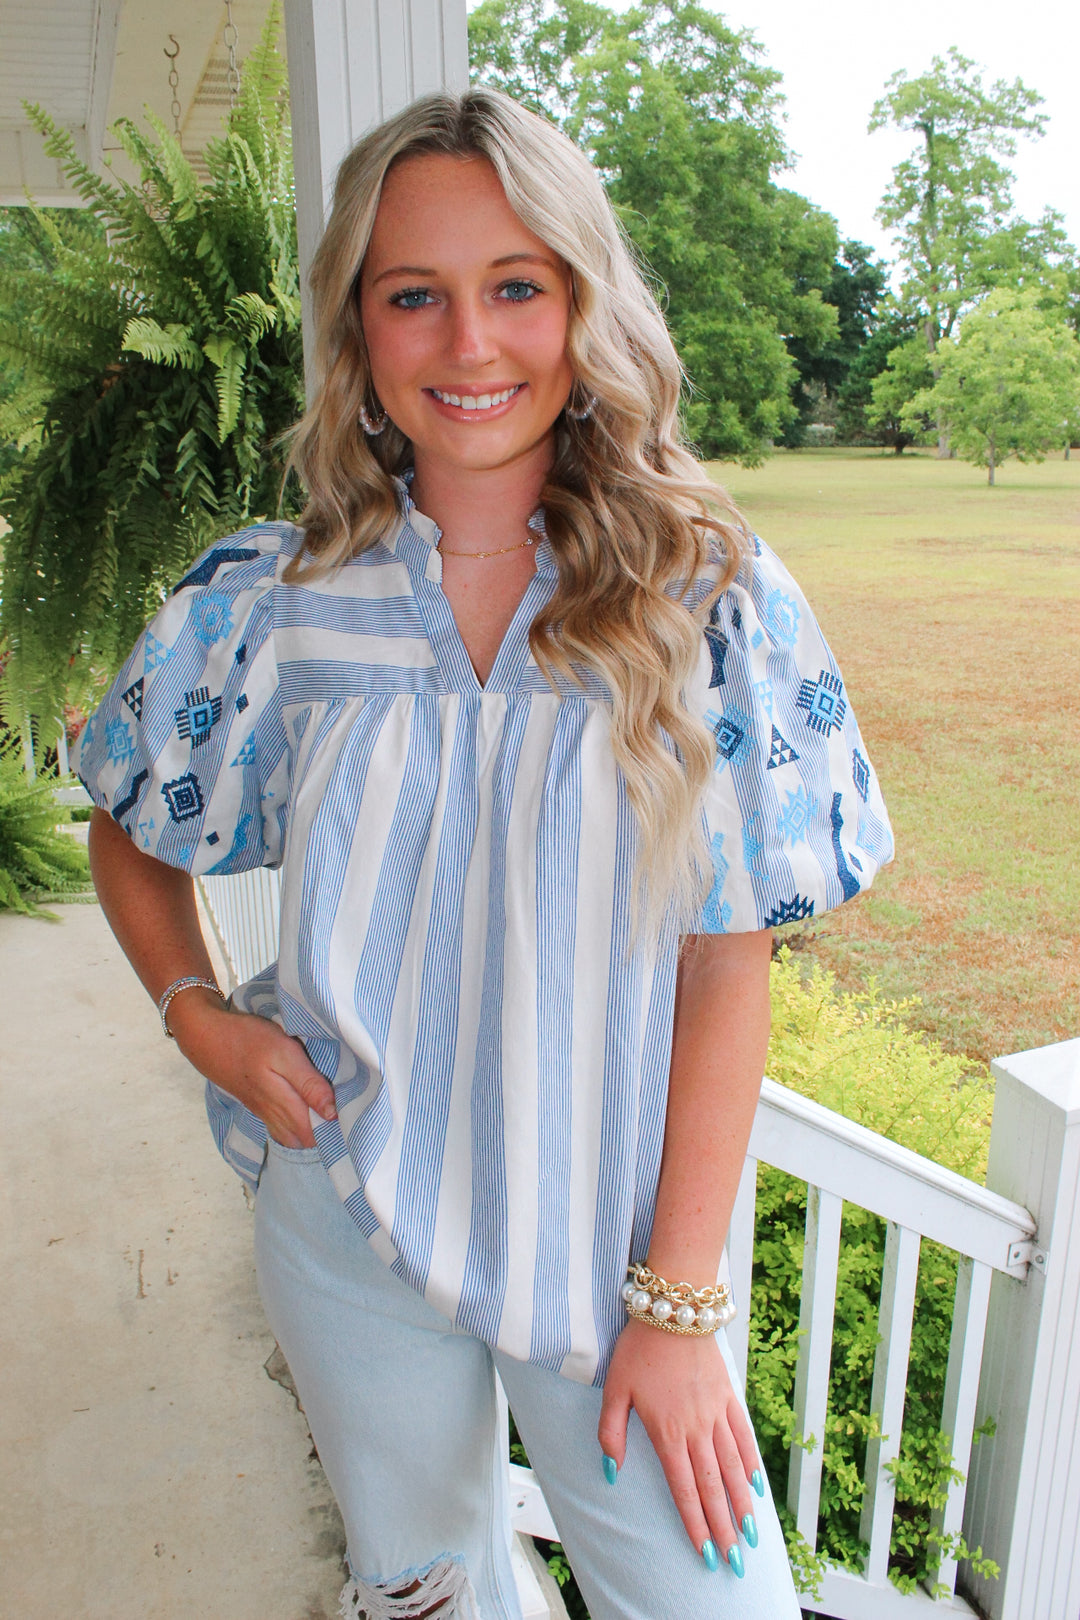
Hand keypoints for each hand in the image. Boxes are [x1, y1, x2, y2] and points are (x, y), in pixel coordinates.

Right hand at [166, 989, 336, 1147]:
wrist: (206, 1037)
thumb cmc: (247, 1039)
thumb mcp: (284, 1052)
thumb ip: (309, 1083)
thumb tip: (332, 1113)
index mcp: (284, 1104)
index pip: (317, 1136)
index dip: (338, 1133)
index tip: (357, 1118)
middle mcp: (274, 1115)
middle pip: (306, 1140)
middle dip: (328, 1135)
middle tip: (350, 1116)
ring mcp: (264, 1112)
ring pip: (293, 1135)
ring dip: (312, 1131)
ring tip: (332, 1114)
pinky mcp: (258, 1104)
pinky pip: (282, 1126)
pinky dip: (297, 1124)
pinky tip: (307, 1109)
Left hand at [597, 1318, 759, 1573]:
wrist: (674, 1309)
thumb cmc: (638, 1349)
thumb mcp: (614, 1390)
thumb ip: (612, 1433)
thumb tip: (611, 1472)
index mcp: (667, 1432)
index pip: (684, 1489)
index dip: (695, 1523)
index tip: (705, 1553)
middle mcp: (696, 1429)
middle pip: (713, 1486)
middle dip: (724, 1526)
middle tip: (735, 1560)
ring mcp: (716, 1413)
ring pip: (734, 1467)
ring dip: (742, 1503)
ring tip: (750, 1534)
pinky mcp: (728, 1396)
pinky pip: (743, 1436)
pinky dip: (751, 1463)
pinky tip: (756, 1485)